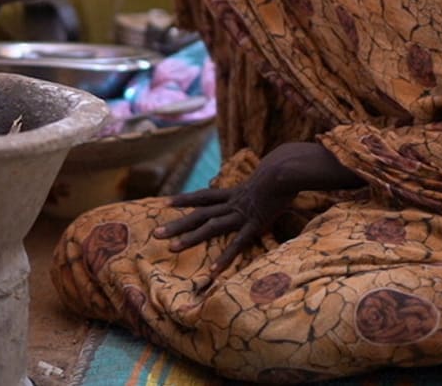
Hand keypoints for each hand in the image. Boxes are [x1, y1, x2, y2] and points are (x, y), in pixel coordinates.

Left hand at [154, 173, 292, 290]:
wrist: (286, 170)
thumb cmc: (280, 173)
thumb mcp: (262, 178)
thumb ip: (256, 184)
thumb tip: (257, 185)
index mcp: (233, 194)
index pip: (204, 196)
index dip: (185, 199)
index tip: (167, 202)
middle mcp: (232, 204)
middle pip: (199, 214)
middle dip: (177, 224)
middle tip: (156, 234)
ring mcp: (241, 215)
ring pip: (210, 228)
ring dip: (190, 238)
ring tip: (172, 249)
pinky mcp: (254, 225)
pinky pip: (237, 244)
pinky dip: (225, 257)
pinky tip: (213, 271)